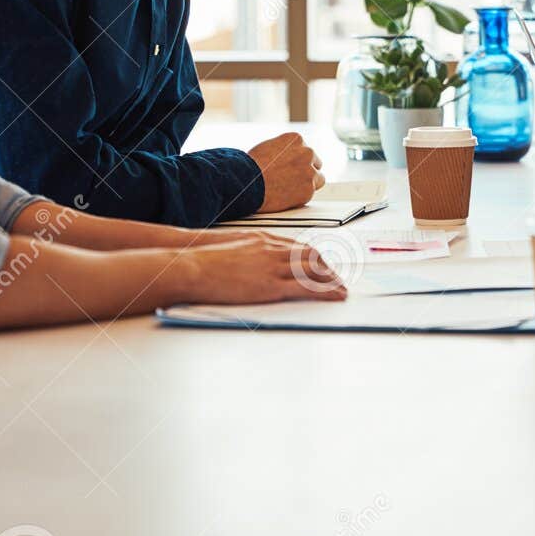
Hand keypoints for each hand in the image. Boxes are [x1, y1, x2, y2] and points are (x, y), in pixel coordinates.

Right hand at [175, 230, 347, 301]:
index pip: (296, 245)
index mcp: (262, 238)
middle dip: (327, 268)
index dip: (312, 255)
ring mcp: (273, 266)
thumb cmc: (201, 258)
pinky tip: (336, 297)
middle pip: (311, 255)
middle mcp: (273, 249)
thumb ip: (245, 251)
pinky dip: (326, 292)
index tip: (321, 264)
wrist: (191, 264)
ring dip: (332, 280)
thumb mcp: (228, 247)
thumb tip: (250, 261)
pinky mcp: (272, 285)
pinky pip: (307, 288)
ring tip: (342, 290)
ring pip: (314, 271)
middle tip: (337, 278)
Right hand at [249, 132, 325, 212]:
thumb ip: (284, 150)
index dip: (297, 161)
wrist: (247, 182)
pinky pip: (309, 194)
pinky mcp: (308, 190)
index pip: (306, 150)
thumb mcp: (268, 147)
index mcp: (296, 139)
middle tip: (292, 180)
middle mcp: (307, 153)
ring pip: (318, 179)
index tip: (289, 168)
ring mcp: (309, 172)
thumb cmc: (250, 166)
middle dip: (306, 171)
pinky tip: (285, 196)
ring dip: (308, 183)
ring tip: (290, 189)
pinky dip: (300, 197)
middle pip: (315, 163)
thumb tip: (288, 156)